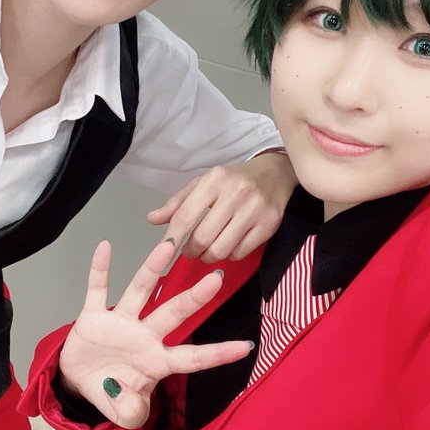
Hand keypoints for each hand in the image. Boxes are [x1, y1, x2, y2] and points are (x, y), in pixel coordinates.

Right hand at [60, 240, 252, 428]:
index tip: (246, 347)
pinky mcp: (94, 316)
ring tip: (168, 246)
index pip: (192, 357)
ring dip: (152, 269)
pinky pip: (97, 289)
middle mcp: (144, 336)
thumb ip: (130, 413)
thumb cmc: (110, 391)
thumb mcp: (123, 411)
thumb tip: (133, 413)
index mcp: (157, 362)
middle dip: (194, 298)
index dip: (217, 354)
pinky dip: (100, 269)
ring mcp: (121, 323)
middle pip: (173, 313)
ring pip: (141, 291)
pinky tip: (104, 247)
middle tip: (216, 278)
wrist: (77, 380)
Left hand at [147, 150, 296, 261]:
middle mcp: (235, 194)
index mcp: (214, 181)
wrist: (276, 173)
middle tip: (190, 251)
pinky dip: (229, 256)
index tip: (164, 251)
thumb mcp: (204, 184)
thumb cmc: (235, 180)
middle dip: (191, 251)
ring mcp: (254, 210)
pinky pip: (240, 253)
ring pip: (221, 249)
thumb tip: (153, 219)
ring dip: (209, 256)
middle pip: (203, 237)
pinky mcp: (269, 224)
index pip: (185, 215)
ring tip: (207, 251)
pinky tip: (228, 246)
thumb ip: (178, 203)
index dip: (172, 238)